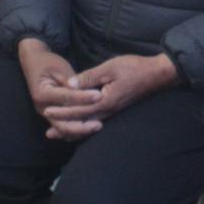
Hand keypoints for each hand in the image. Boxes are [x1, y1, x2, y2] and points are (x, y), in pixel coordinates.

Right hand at [17, 38, 101, 140]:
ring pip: (63, 129)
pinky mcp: (53, 115)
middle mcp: (43, 108)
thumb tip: (82, 89)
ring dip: (80, 131)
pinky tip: (89, 129)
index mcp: (42, 94)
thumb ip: (70, 81)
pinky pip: (64, 126)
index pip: (66, 98)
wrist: (34, 64)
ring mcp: (47, 114)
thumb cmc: (48, 63)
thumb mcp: (59, 68)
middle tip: (98, 125)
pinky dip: (76, 130)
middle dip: (81, 127)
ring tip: (97, 127)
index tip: (99, 96)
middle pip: (62, 124)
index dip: (83, 98)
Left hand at [41, 54, 179, 137]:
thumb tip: (70, 85)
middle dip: (64, 126)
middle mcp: (107, 111)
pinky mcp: (115, 109)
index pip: (79, 109)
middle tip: (48, 133)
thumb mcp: (110, 68)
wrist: (156, 74)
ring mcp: (112, 112)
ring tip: (59, 135)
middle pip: (82, 122)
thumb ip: (89, 77)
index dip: (62, 110)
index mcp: (104, 101)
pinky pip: (96, 121)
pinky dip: (85, 125)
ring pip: (89, 124)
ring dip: (74, 129)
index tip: (47, 112)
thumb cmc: (133, 68)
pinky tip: (80, 126)